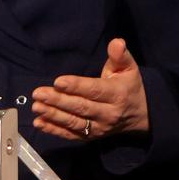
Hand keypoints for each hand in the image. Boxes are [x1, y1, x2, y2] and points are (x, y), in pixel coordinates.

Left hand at [31, 38, 149, 140]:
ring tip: (36, 106)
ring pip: (74, 122)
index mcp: (116, 94)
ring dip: (53, 115)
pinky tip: (39, 123)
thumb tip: (117, 42)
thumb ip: (120, 56)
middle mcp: (108, 113)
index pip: (94, 90)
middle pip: (81, 107)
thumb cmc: (129, 86)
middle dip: (58, 101)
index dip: (76, 86)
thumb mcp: (129, 69)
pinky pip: (72, 135)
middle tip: (38, 93)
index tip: (58, 82)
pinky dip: (55, 130)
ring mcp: (99, 127)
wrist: (142, 115)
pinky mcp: (92, 137)